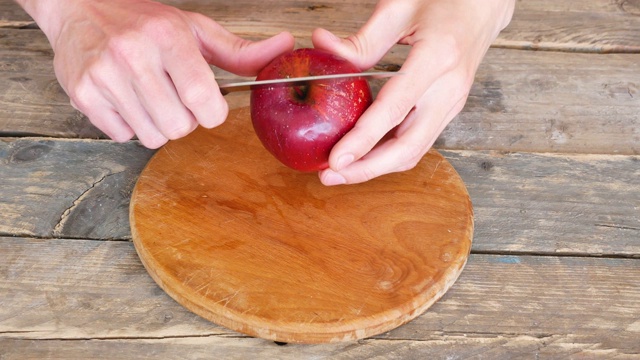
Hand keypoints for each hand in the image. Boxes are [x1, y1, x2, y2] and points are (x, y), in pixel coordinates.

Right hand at [21, 0, 293, 147]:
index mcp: (168, 36)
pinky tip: (127, 99)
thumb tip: (285, 45)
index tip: (208, 104)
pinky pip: (123, 136)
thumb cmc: (144, 22)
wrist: (78, 8)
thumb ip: (240, 50)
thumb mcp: (194, 29)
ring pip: (152, 137)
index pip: (202, 99)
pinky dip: (131, 125)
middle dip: (185, 119)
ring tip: (150, 97)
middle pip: (180, 126)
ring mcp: (104, 75)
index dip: (212, 112)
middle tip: (174, 96)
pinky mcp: (83, 94)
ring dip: (159, 125)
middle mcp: (133, 54)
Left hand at [312, 0, 514, 184]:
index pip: (394, 110)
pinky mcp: (449, 109)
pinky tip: (364, 157)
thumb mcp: (399, 8)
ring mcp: (452, 103)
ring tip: (341, 172)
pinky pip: (418, 142)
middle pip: (407, 147)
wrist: (484, 4)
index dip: (363, 140)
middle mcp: (449, 89)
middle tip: (329, 176)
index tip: (335, 160)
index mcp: (437, 58)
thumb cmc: (444, 0)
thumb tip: (322, 45)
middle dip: (366, 169)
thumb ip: (361, 37)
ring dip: (376, 168)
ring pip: (414, 151)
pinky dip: (390, 156)